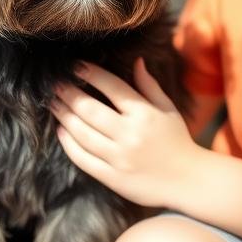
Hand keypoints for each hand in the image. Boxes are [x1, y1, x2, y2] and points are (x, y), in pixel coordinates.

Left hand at [52, 58, 202, 208]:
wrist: (189, 181)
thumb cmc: (178, 141)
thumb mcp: (168, 109)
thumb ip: (149, 85)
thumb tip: (136, 60)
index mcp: (144, 114)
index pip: (112, 87)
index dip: (91, 74)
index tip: (74, 66)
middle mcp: (130, 134)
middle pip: (90, 110)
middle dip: (68, 94)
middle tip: (54, 84)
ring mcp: (120, 158)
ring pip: (82, 134)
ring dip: (64, 116)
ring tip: (52, 104)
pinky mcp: (113, 178)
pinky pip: (83, 159)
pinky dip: (68, 144)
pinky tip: (61, 131)